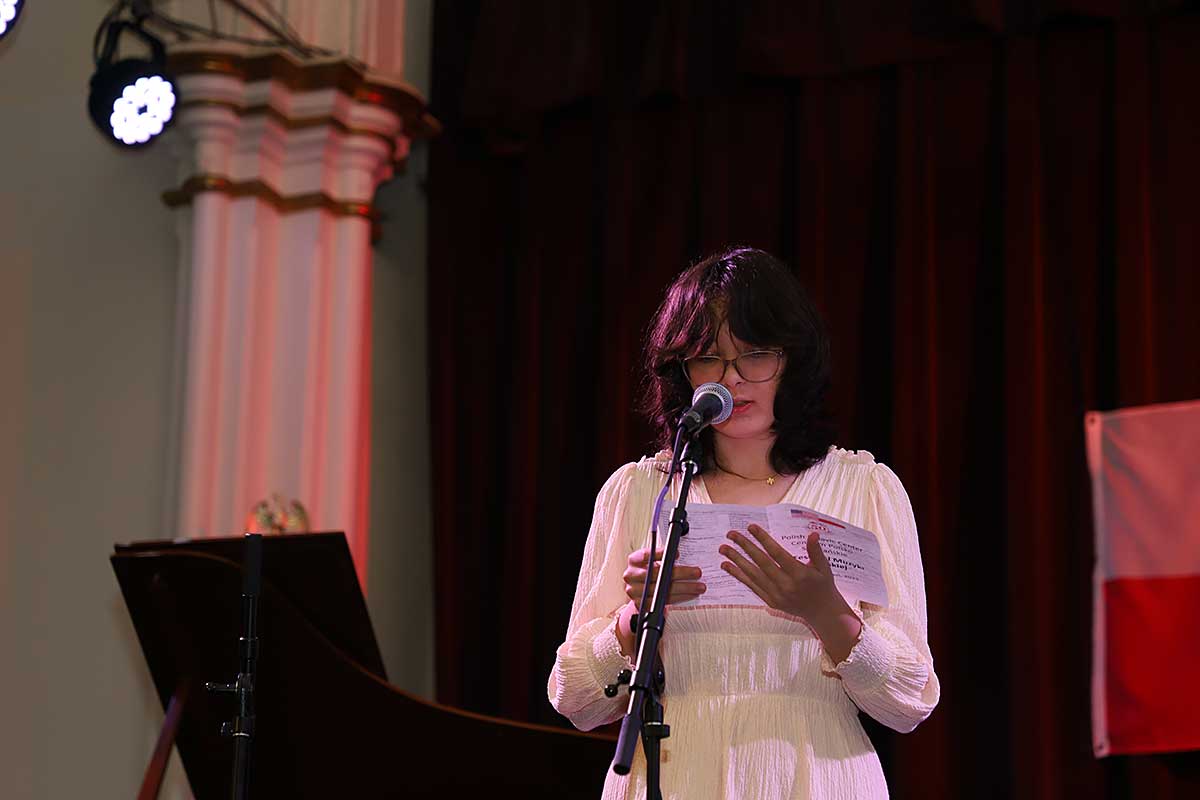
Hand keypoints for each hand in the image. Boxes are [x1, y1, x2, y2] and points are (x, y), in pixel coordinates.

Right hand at [622, 547, 705, 605]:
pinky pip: (663, 601)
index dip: (661, 554)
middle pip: (657, 574)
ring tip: (698, 586)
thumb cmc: (649, 570)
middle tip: (697, 573)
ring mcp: (634, 591)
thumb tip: (679, 555)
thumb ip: (663, 556)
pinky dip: (679, 598)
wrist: (640, 589)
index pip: (646, 555)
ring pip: (662, 590)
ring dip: (683, 588)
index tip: (678, 554)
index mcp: (634, 560)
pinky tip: (689, 594)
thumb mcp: (652, 560)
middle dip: (680, 573)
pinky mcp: (641, 604)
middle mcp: (631, 575)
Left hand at [718, 524, 849, 626]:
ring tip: (723, 549)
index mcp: (799, 574)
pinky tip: (727, 566)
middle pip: (761, 562)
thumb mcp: (824, 567)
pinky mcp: (770, 602)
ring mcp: (776, 595)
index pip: (777, 553)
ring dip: (736, 560)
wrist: (822, 613)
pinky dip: (738, 576)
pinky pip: (752, 586)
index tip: (751, 527)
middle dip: (745, 546)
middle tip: (731, 534)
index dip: (763, 540)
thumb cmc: (823, 586)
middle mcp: (786, 585)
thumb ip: (815, 551)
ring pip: (753, 575)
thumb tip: (812, 534)